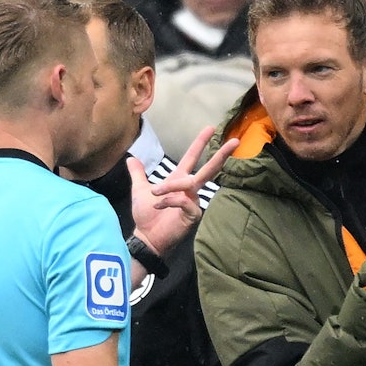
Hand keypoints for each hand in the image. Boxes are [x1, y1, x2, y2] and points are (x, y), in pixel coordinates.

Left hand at [128, 126, 238, 257]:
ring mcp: (193, 202)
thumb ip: (138, 174)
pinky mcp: (192, 215)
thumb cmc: (147, 216)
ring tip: (155, 194)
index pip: (192, 158)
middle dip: (220, 155)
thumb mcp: (140, 190)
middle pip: (208, 169)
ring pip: (190, 184)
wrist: (146, 237)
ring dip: (171, 186)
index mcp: (179, 181)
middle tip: (234, 141)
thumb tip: (131, 158)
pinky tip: (159, 205)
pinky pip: (185, 201)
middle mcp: (189, 190)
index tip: (210, 128)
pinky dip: (170, 200)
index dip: (200, 143)